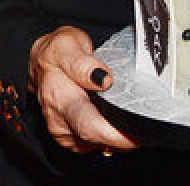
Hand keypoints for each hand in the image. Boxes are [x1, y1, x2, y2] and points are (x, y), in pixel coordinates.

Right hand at [29, 26, 137, 154]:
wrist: (42, 62)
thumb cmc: (58, 52)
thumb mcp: (67, 45)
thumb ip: (83, 63)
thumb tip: (104, 80)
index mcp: (60, 99)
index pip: (89, 126)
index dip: (115, 135)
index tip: (137, 133)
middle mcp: (60, 122)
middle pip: (96, 140)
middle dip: (124, 139)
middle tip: (148, 130)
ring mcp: (65, 132)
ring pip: (97, 144)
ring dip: (118, 137)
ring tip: (136, 121)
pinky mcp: (70, 137)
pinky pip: (95, 143)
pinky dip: (110, 136)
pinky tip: (120, 123)